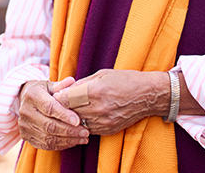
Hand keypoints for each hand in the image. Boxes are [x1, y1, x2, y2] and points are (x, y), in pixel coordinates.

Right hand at [18, 77, 89, 150]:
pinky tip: (73, 142)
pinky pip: (45, 145)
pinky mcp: (26, 136)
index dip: (64, 115)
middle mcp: (26, 111)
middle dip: (69, 130)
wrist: (25, 100)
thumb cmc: (43, 91)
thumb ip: (61, 86)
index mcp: (32, 95)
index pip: (49, 107)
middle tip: (85, 132)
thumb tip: (72, 81)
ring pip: (48, 138)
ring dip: (67, 140)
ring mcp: (24, 126)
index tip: (78, 120)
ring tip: (83, 138)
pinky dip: (60, 145)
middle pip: (49, 125)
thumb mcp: (50, 85)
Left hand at [54, 69, 170, 135]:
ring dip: (73, 117)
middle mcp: (99, 108)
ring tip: (73, 110)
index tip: (56, 95)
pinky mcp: (108, 130)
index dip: (59, 96)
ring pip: (78, 123)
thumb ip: (81, 84)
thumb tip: (64, 90)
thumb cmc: (125, 80)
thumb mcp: (101, 75)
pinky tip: (86, 115)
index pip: (66, 98)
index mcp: (95, 91)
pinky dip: (85, 123)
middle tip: (61, 103)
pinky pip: (89, 129)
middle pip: (70, 112)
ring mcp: (104, 121)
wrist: (147, 95)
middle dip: (64, 107)